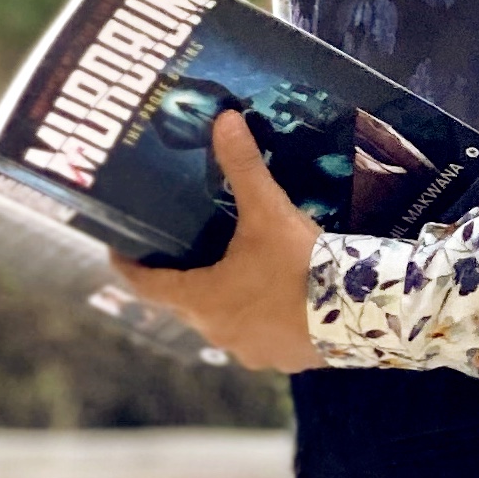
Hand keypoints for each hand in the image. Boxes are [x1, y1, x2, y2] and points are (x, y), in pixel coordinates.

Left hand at [114, 109, 323, 373]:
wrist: (360, 313)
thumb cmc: (299, 265)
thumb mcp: (268, 211)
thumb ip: (242, 166)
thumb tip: (223, 118)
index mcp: (202, 299)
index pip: (147, 285)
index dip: (130, 266)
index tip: (119, 249)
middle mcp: (217, 332)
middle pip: (186, 301)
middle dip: (185, 275)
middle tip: (188, 244)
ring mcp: (249, 351)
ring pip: (224, 320)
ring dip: (225, 297)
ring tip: (237, 265)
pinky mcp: (281, 360)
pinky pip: (258, 335)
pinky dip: (259, 315)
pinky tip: (278, 293)